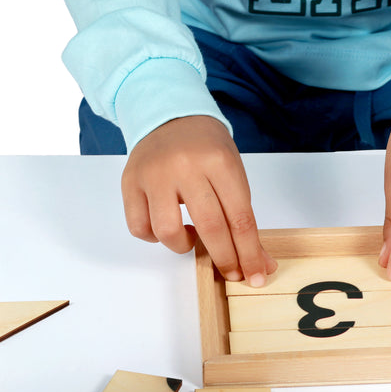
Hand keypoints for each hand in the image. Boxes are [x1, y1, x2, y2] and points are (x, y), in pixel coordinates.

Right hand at [121, 115, 275, 285]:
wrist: (171, 116)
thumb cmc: (206, 149)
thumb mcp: (233, 174)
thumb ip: (243, 217)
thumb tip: (259, 262)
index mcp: (219, 162)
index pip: (240, 218)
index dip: (249, 253)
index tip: (255, 275)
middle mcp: (185, 166)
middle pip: (211, 227)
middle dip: (226, 259)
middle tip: (232, 273)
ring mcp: (154, 174)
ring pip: (167, 231)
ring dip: (184, 247)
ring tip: (192, 239)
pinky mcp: (130, 182)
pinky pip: (139, 226)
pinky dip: (154, 237)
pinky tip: (169, 227)